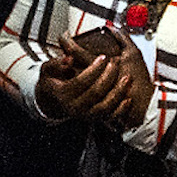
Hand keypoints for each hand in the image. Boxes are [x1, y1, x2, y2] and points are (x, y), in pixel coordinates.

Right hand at [34, 47, 151, 124]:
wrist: (55, 101)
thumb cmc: (54, 81)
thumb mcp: (48, 70)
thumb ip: (56, 63)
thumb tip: (69, 60)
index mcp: (63, 94)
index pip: (81, 82)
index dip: (94, 69)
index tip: (103, 57)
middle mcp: (75, 107)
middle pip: (95, 92)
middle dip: (108, 76)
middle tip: (116, 62)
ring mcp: (86, 115)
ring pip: (105, 107)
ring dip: (118, 92)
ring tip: (127, 78)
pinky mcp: (96, 120)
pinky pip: (111, 117)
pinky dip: (121, 109)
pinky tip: (128, 98)